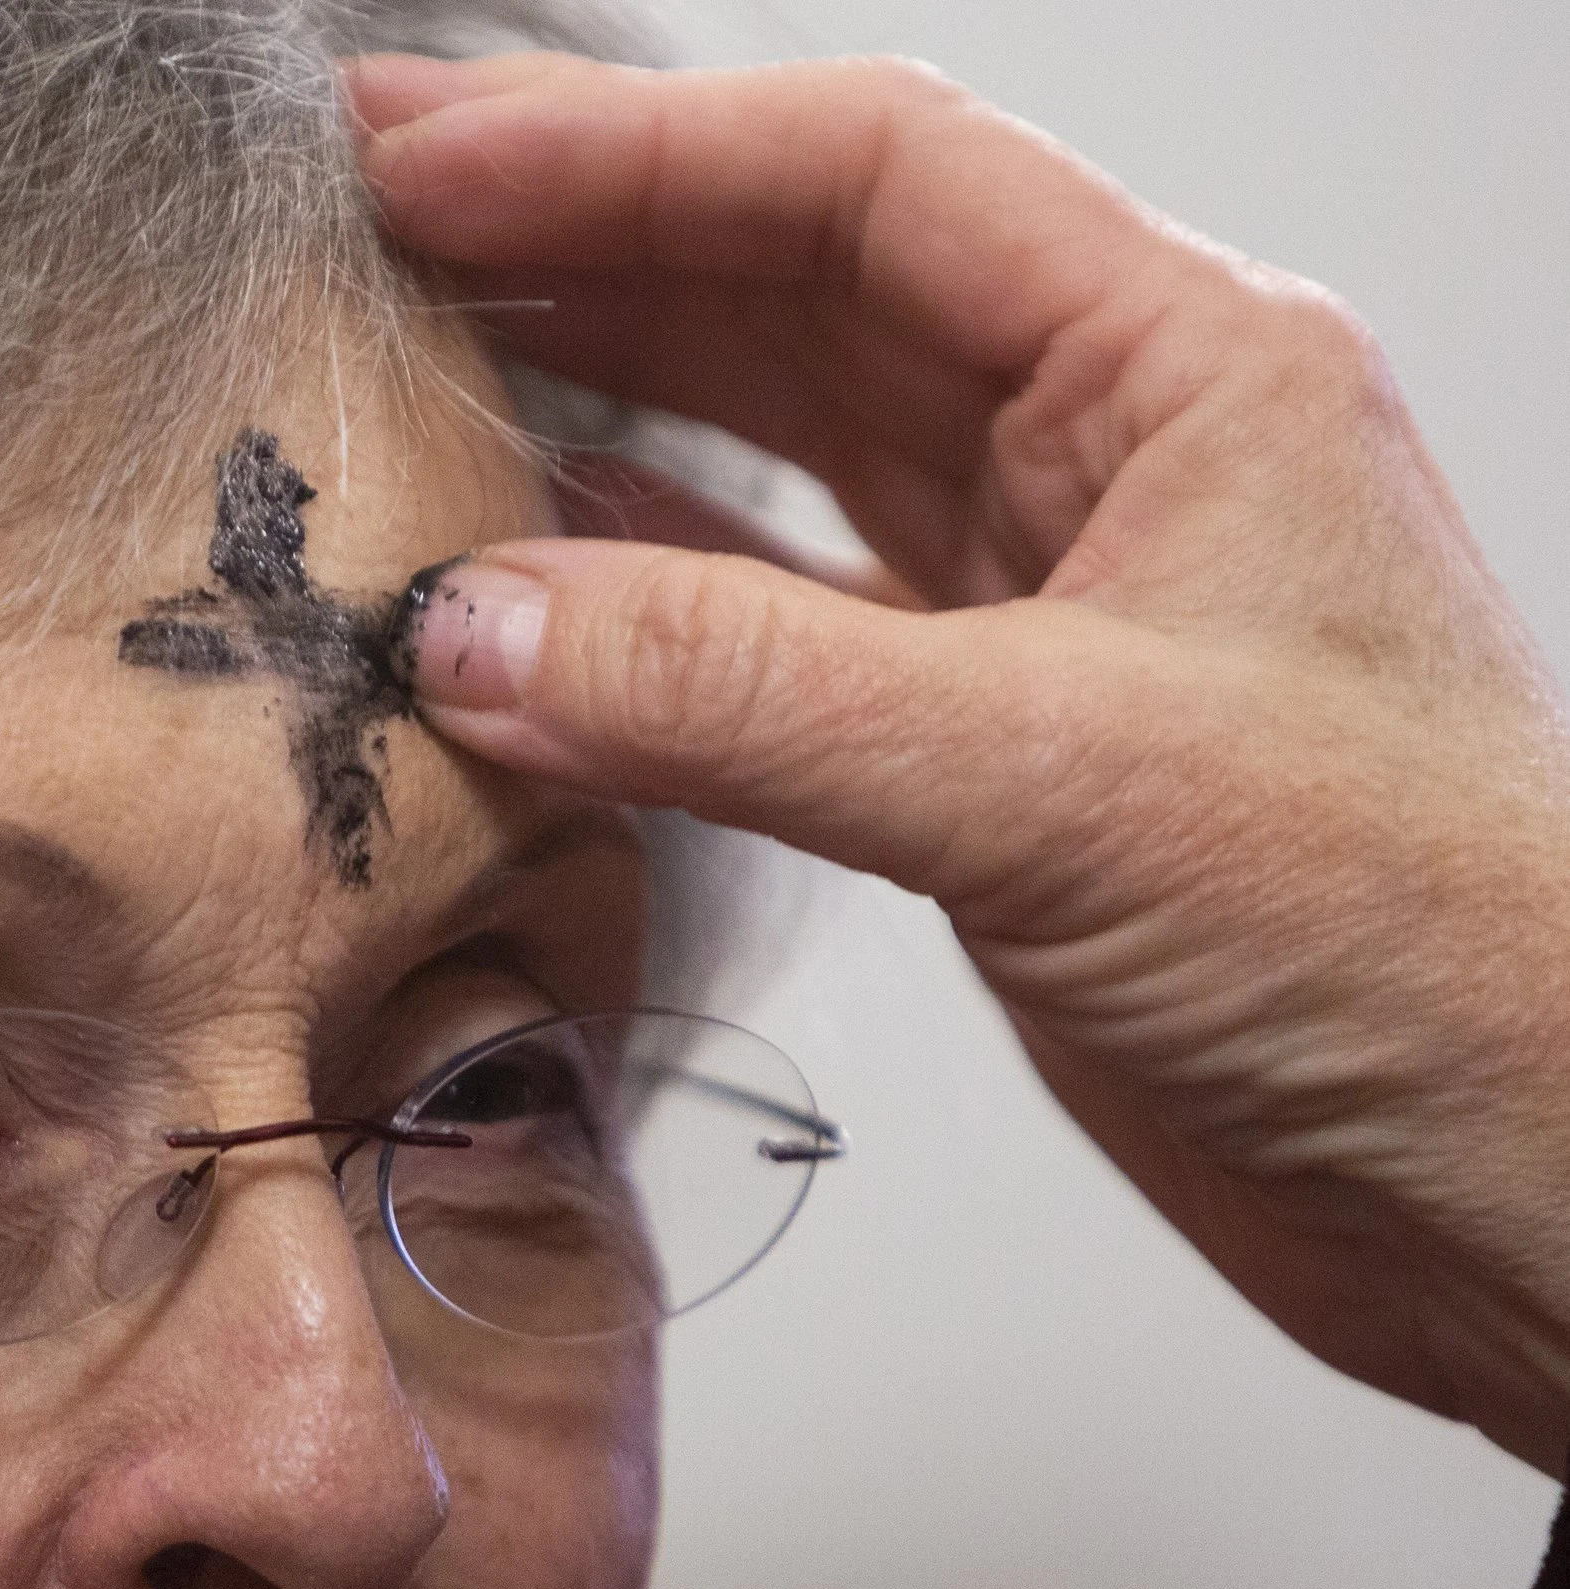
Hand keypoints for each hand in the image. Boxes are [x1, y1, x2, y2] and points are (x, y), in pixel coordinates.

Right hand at [348, 50, 1569, 1473]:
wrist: (1530, 1197)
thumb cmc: (1439, 961)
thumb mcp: (1063, 784)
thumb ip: (741, 695)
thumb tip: (477, 630)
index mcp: (1183, 368)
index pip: (866, 173)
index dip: (625, 148)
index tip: (426, 158)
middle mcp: (1108, 455)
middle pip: (802, 281)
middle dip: (583, 234)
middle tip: (376, 212)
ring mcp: (1042, 602)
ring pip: (779, 443)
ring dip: (599, 396)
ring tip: (421, 357)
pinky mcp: (988, 746)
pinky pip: (775, 617)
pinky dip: (645, 587)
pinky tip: (536, 570)